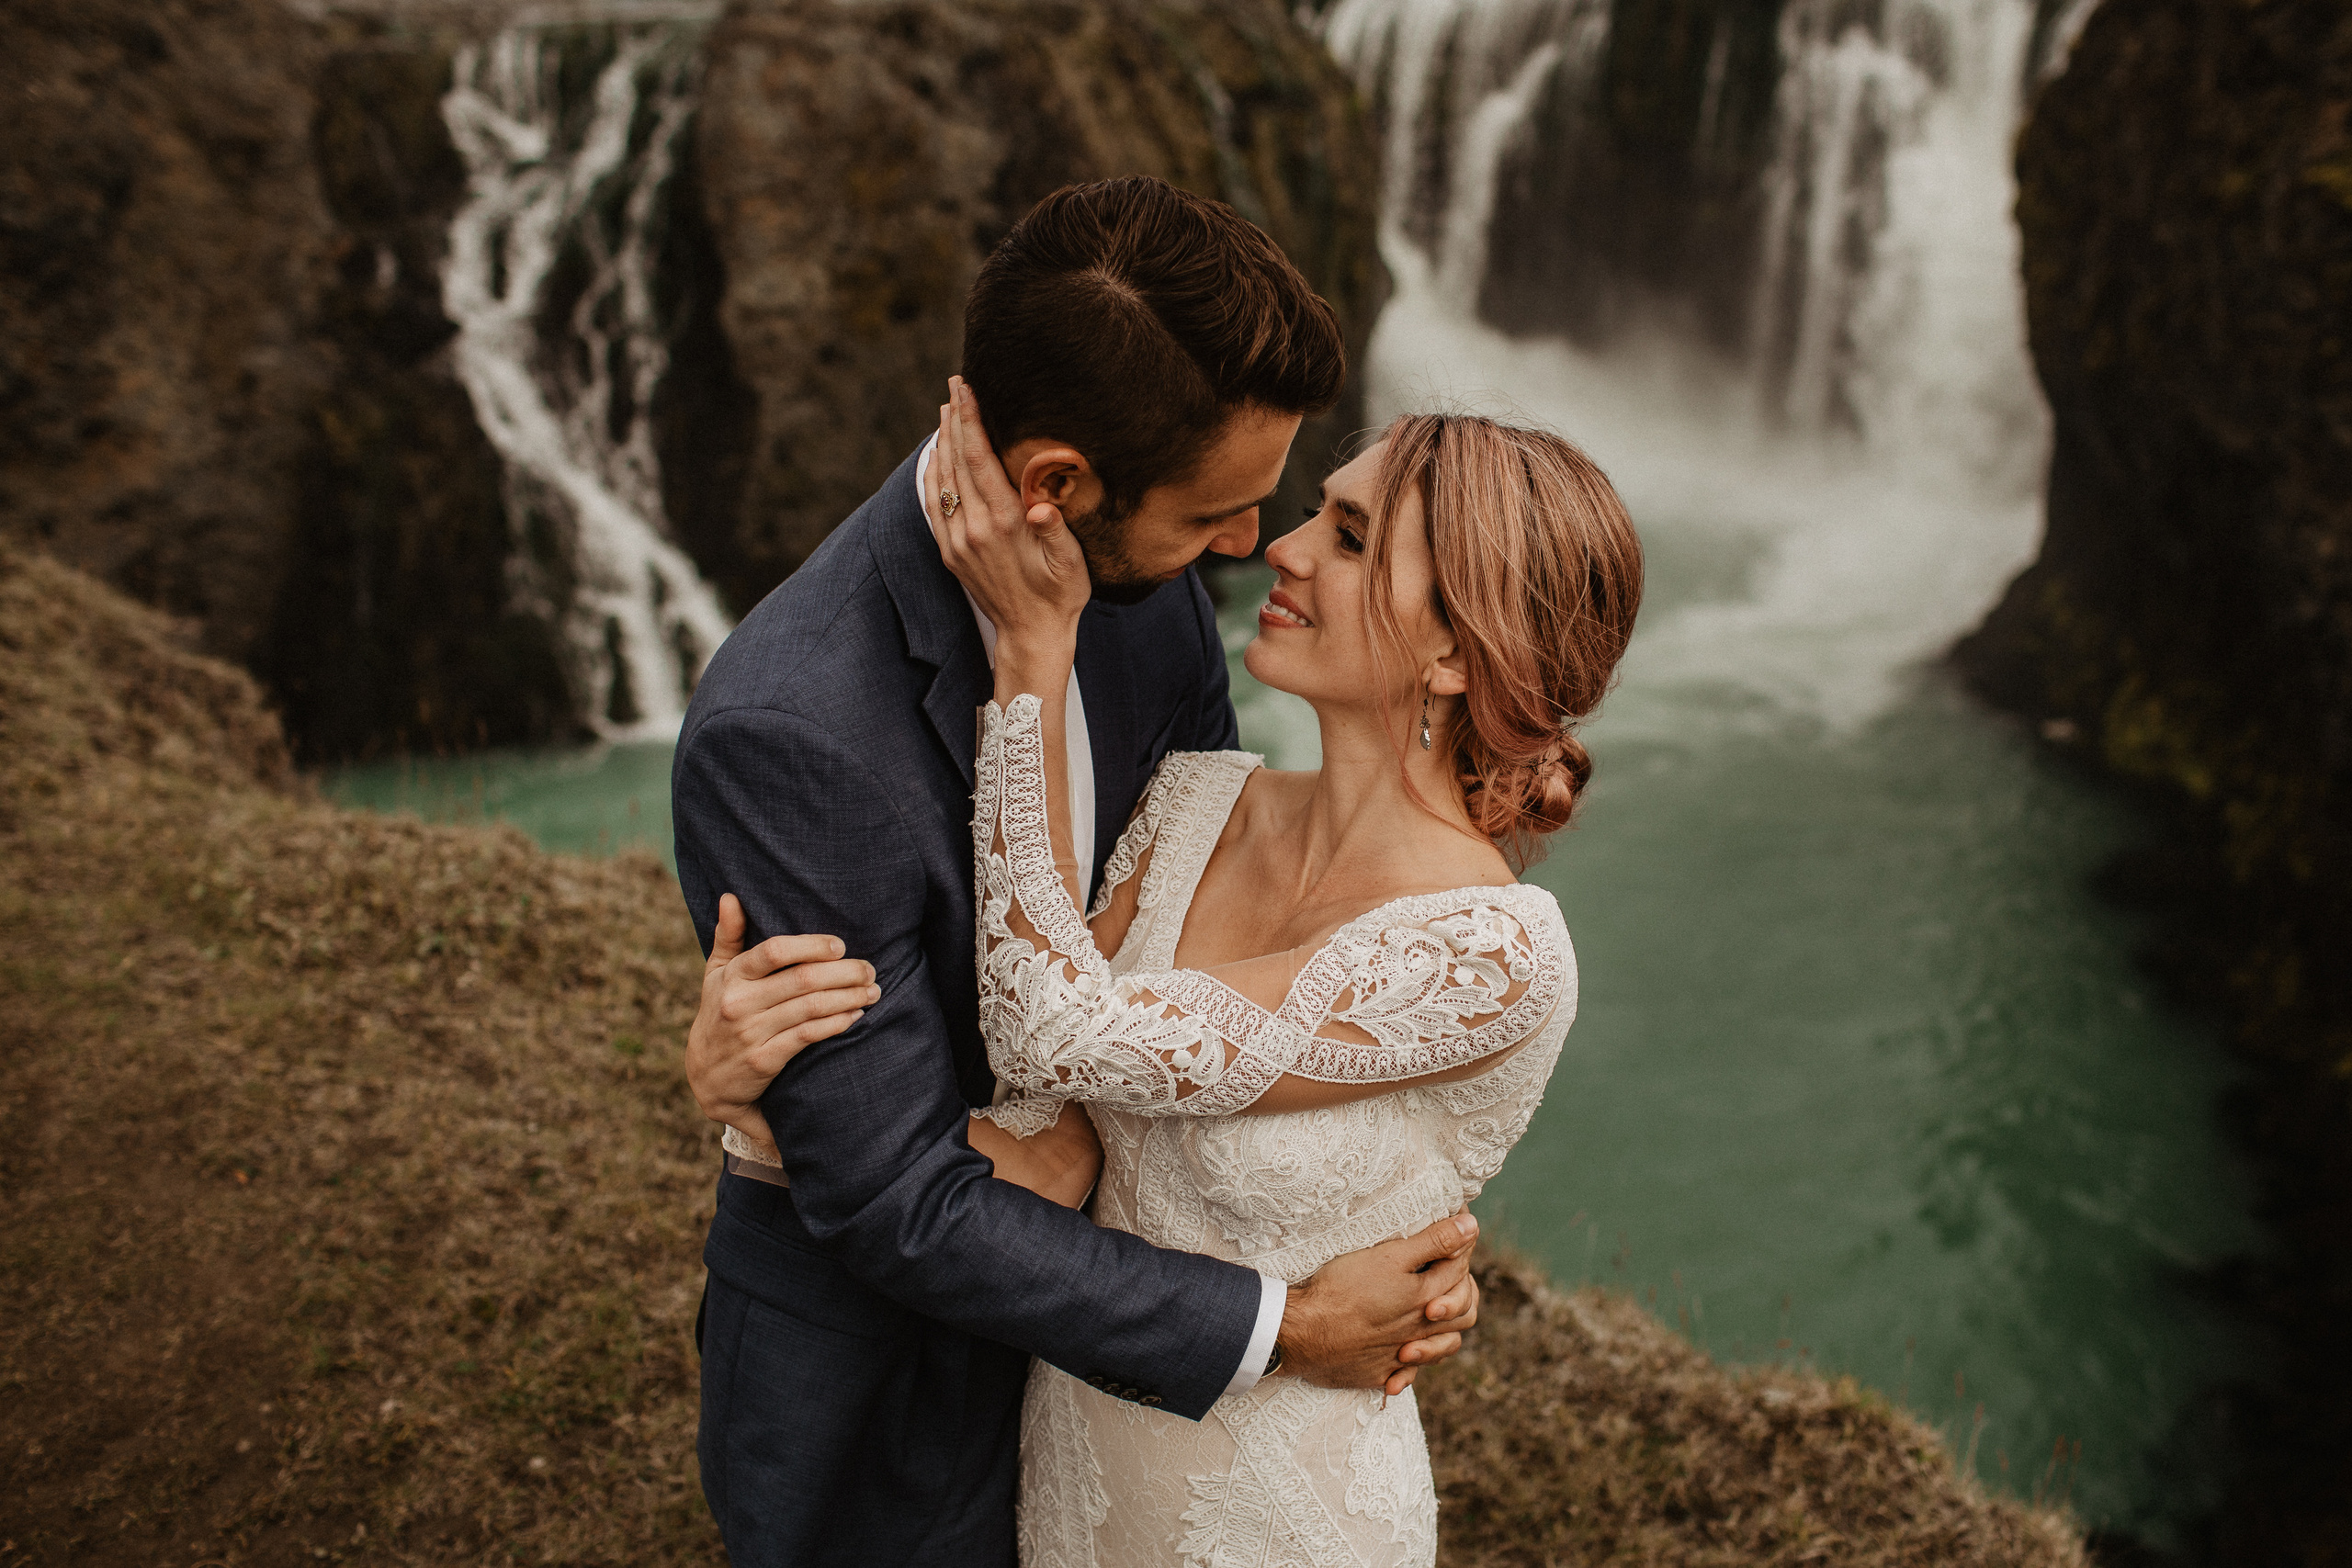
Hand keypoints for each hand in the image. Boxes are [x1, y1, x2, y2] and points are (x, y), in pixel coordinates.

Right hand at [686, 893, 879, 1154]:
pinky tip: (854, 1016)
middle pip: (802, 979)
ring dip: (847, 997)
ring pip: (810, 1007)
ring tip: (872, 991)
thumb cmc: (719, 1013)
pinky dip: (835, 1024)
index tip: (840, 946)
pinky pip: (807, 1036)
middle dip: (843, 973)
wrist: (708, 1078)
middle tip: (870, 969)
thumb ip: (728, 936)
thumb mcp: (715, 974)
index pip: (774, 951)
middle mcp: (740, 1002)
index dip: (811, 945)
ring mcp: (751, 1032)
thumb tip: (731, 896)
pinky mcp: (764, 1060)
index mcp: (732, 976)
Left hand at [928, 377, 1089, 652]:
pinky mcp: (950, 551)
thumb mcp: (1070, 563)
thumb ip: (1055, 532)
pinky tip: (937, 454)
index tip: (966, 388)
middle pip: (957, 460)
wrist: (1032, 634)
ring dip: (943, 441)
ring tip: (947, 410)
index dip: (971, 419)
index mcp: (1005, 523)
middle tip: (955, 385)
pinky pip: (934, 503)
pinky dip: (933, 473)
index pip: (980, 458)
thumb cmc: (1061, 594)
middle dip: (955, 419)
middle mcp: (975, 528)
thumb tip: (1041, 509)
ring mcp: (958, 540)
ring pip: (943, 479)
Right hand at [1275, 1213, 1482, 1395]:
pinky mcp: (1376, 1374)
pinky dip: (1407, 1368)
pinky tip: (1400, 1356)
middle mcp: (1420, 1332)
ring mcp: (1399, 1357)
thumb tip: (1471, 1227)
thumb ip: (1433, 1242)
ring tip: (1432, 1314)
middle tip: (1447, 1271)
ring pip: (1441, 1347)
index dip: (1458, 1245)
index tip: (1452, 1228)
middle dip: (1461, 1290)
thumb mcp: (1389, 1257)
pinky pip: (1404, 1375)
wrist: (1302, 1333)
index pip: (1459, 1271)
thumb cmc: (1343, 1289)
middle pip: (1463, 1314)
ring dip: (1443, 1331)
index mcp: (1426, 1299)